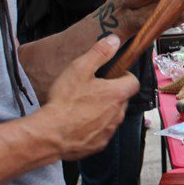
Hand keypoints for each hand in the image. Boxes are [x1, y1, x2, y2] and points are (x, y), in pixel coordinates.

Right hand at [42, 36, 139, 159]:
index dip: (124, 76)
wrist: (50, 134)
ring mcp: (109, 130)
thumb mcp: (80, 69)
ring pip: (112, 116)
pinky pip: (102, 132)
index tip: (112, 75)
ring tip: (82, 106)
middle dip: (112, 93)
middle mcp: (117, 114)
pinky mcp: (99, 144)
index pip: (133, 82)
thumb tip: (114, 40)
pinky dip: (94, 126)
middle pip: (122, 99)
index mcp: (117, 94)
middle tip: (92, 89)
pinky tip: (78, 122)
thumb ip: (99, 53)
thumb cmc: (65, 101)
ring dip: (103, 110)